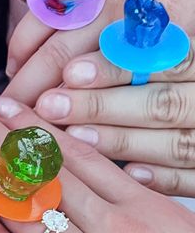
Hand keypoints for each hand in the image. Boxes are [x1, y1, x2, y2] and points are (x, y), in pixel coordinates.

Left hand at [33, 54, 194, 195]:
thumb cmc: (188, 89)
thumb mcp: (179, 65)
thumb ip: (146, 53)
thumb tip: (78, 57)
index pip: (165, 60)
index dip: (118, 66)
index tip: (71, 71)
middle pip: (162, 104)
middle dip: (103, 105)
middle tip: (52, 106)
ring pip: (175, 144)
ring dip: (120, 141)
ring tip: (74, 137)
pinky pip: (194, 179)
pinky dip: (161, 177)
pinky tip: (125, 171)